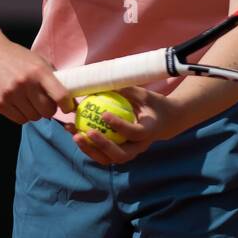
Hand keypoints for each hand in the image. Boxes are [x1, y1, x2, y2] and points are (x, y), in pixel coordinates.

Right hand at [0, 36, 72, 123]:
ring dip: (33, 112)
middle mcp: (26, 83)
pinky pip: (18, 119)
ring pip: (32, 117)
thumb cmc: (14, 56)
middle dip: (48, 109)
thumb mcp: (36, 60)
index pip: (60, 95)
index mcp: (39, 71)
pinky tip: (17, 104)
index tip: (67, 107)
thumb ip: (51, 76)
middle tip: (43, 103)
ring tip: (27, 101)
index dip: (67, 105)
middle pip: (47, 111)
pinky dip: (21, 115)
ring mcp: (10, 94)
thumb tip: (69, 96)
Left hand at [66, 86, 184, 165]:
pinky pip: (102, 155)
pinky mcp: (119, 154)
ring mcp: (129, 153)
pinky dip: (87, 146)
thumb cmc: (152, 104)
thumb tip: (105, 78)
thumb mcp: (144, 94)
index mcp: (149, 131)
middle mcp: (139, 147)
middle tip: (87, 132)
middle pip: (120, 154)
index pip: (134, 132)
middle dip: (102, 145)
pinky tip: (73, 133)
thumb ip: (127, 89)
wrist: (164, 122)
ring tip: (75, 135)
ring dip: (90, 149)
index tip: (104, 114)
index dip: (119, 125)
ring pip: (108, 159)